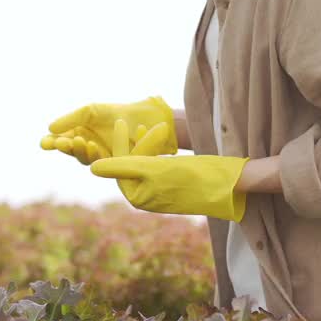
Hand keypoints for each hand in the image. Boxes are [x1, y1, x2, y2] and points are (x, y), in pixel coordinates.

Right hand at [39, 96, 176, 164]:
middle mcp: (87, 147)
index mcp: (79, 134)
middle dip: (64, 147)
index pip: (61, 141)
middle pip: (70, 151)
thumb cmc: (116, 113)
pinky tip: (93, 146)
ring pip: (84, 159)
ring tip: (79, 141)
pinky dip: (94, 154)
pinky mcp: (112, 164)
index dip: (52, 143)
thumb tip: (49, 128)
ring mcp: (100, 157)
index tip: (45, 143)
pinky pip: (100, 162)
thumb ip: (71, 118)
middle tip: (61, 143)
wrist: (145, 118)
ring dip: (79, 151)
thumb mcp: (91, 111)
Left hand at [90, 120, 249, 221]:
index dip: (120, 143)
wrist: (229, 186)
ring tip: (160, 128)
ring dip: (149, 144)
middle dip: (140, 143)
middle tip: (152, 125)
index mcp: (136, 197)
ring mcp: (158, 193)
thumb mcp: (154, 168)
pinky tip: (162, 138)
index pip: (120, 165)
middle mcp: (144, 198)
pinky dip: (158, 151)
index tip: (121, 121)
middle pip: (131, 164)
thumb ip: (123, 166)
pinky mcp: (171, 187)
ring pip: (145, 162)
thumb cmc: (191, 177)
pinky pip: (157, 166)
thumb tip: (92, 168)